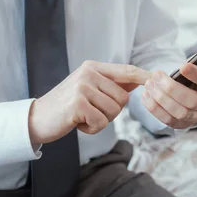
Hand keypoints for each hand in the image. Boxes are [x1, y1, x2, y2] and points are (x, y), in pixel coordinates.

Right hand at [28, 61, 151, 143]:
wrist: (37, 119)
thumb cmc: (66, 106)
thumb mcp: (88, 89)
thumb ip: (110, 84)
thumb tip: (138, 81)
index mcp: (93, 67)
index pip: (126, 70)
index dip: (144, 76)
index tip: (159, 77)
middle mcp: (88, 73)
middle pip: (122, 98)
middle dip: (111, 112)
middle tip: (90, 112)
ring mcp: (82, 87)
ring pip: (113, 111)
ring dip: (101, 121)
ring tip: (82, 116)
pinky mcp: (77, 104)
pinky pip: (101, 122)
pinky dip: (92, 129)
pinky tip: (77, 123)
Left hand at [142, 46, 196, 128]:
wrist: (194, 93)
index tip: (182, 66)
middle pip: (191, 101)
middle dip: (171, 89)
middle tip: (156, 76)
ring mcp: (195, 116)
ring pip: (178, 113)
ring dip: (161, 99)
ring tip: (149, 85)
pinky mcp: (182, 124)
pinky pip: (167, 120)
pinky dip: (155, 108)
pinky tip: (146, 95)